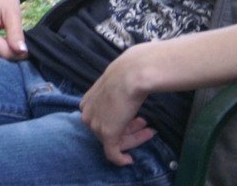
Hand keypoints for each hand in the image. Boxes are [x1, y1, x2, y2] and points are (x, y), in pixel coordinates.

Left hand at [79, 50, 155, 165]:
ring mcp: (96, 126)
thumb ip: (113, 96)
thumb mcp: (115, 86)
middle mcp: (87, 115)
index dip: (121, 121)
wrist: (131, 75)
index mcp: (87, 102)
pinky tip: (130, 161)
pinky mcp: (106, 135)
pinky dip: (121, 159)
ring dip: (133, 138)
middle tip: (146, 126)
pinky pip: (112, 154)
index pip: (103, 119)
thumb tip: (123, 97)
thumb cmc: (127, 76)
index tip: (138, 119)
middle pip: (108, 130)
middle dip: (129, 129)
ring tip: (149, 131)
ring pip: (114, 141)